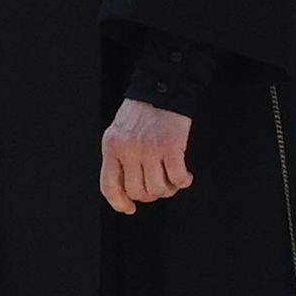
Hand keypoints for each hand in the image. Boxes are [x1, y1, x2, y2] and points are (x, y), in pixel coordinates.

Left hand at [99, 98, 194, 214]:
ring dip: (168, 190)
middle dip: (150, 195)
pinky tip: (186, 176)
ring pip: (157, 189)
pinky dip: (183, 182)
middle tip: (159, 186)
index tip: (130, 208)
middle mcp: (128, 149)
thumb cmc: (143, 111)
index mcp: (112, 146)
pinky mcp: (171, 146)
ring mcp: (149, 148)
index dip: (119, 203)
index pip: (109, 185)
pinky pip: (177, 178)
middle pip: (137, 191)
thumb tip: (126, 191)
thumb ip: (119, 157)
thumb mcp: (120, 132)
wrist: (162, 87)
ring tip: (173, 180)